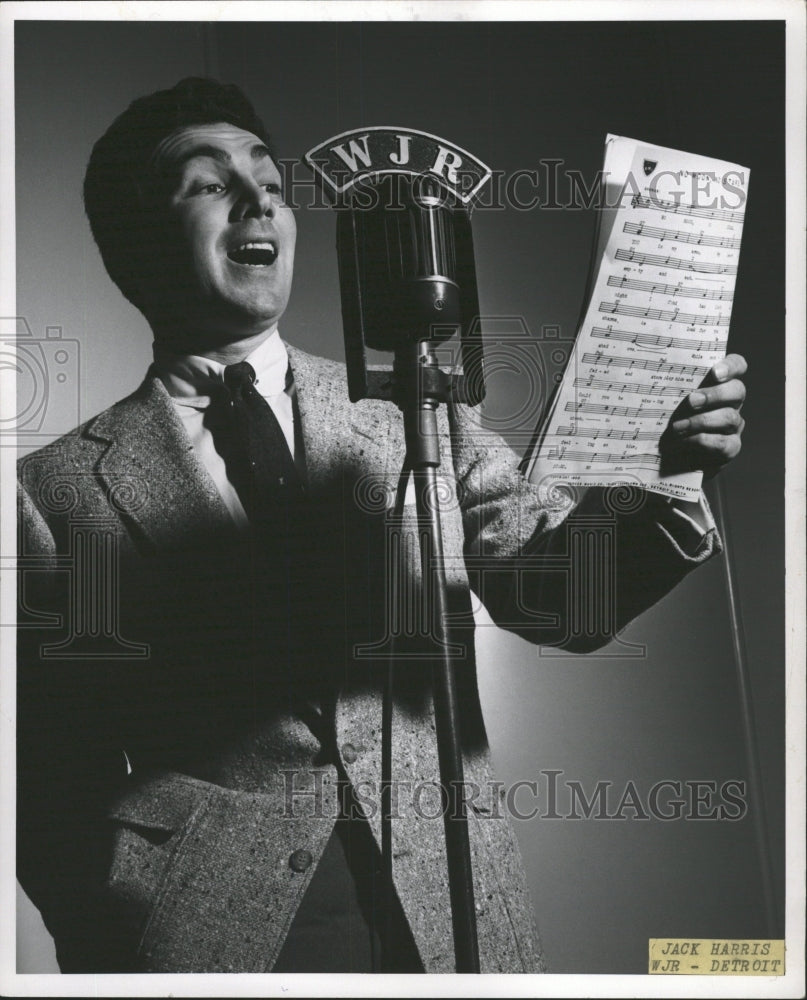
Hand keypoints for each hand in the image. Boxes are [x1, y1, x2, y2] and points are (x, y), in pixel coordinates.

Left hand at [659, 353, 746, 478]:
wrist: (668, 457)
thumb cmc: (665, 419)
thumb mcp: (665, 399)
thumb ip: (665, 383)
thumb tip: (647, 366)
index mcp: (718, 384)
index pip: (736, 366)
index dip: (730, 366)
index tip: (715, 372)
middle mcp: (731, 402)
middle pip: (737, 391)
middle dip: (715, 395)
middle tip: (691, 401)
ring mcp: (733, 426)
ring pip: (730, 418)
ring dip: (701, 421)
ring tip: (677, 427)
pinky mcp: (730, 447)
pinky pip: (723, 443)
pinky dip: (701, 441)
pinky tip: (682, 441)